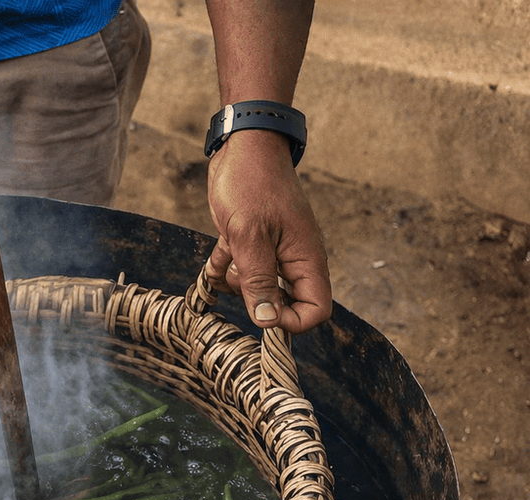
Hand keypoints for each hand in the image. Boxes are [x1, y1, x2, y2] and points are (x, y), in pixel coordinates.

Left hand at [205, 129, 331, 333]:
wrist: (242, 145)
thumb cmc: (250, 183)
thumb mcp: (249, 237)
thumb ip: (259, 281)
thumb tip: (268, 323)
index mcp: (306, 259)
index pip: (316, 310)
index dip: (291, 322)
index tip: (263, 314)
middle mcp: (294, 259)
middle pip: (287, 304)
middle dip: (260, 303)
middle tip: (241, 282)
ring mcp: (275, 251)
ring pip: (260, 289)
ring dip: (240, 286)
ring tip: (228, 265)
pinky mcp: (254, 243)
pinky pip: (242, 270)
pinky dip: (226, 271)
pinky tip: (215, 263)